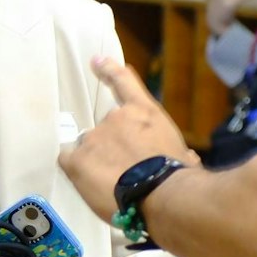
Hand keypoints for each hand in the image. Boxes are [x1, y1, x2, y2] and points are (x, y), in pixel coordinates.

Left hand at [59, 56, 195, 220]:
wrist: (163, 195)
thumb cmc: (179, 177)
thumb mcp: (184, 155)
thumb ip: (178, 151)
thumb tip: (188, 159)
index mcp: (144, 113)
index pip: (123, 83)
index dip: (109, 70)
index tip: (96, 61)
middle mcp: (116, 117)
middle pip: (105, 130)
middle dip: (112, 149)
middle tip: (123, 173)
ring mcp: (95, 137)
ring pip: (88, 148)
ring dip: (96, 162)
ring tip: (111, 184)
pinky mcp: (78, 159)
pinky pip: (69, 160)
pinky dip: (76, 170)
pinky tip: (89, 182)